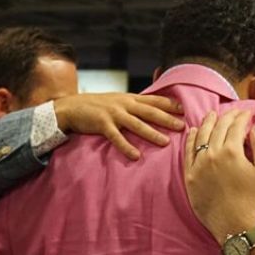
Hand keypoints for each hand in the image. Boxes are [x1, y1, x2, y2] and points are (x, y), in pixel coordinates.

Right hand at [54, 93, 184, 159]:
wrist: (70, 107)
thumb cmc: (96, 105)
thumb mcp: (117, 100)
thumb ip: (133, 104)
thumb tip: (152, 109)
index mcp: (129, 98)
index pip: (153, 100)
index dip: (169, 104)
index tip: (184, 109)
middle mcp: (124, 104)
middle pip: (149, 112)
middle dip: (166, 119)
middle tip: (182, 126)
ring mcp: (113, 114)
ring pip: (136, 124)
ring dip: (151, 133)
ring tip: (165, 142)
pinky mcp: (102, 124)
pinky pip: (117, 137)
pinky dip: (126, 146)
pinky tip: (136, 155)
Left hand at [184, 110, 254, 243]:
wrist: (234, 223)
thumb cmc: (252, 199)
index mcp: (232, 151)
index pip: (236, 126)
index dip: (242, 117)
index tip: (247, 113)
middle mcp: (212, 154)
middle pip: (218, 127)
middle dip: (227, 117)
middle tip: (233, 112)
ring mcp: (199, 164)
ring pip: (201, 136)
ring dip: (208, 123)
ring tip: (212, 115)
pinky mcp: (190, 175)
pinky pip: (188, 152)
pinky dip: (191, 139)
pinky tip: (194, 131)